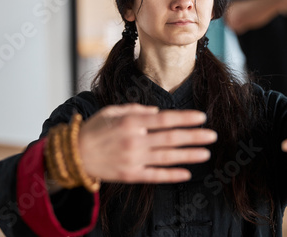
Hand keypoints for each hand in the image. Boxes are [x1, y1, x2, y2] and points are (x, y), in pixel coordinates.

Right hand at [78, 104, 216, 183]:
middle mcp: (134, 141)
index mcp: (131, 122)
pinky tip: (187, 173)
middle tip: (212, 135)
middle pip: (171, 138)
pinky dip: (171, 175)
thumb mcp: (112, 111)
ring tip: (206, 153)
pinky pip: (155, 175)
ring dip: (188, 155)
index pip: (165, 119)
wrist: (74, 155)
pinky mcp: (130, 175)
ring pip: (167, 157)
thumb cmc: (93, 129)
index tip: (201, 117)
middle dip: (194, 136)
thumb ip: (136, 110)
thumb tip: (157, 112)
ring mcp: (133, 160)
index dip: (185, 118)